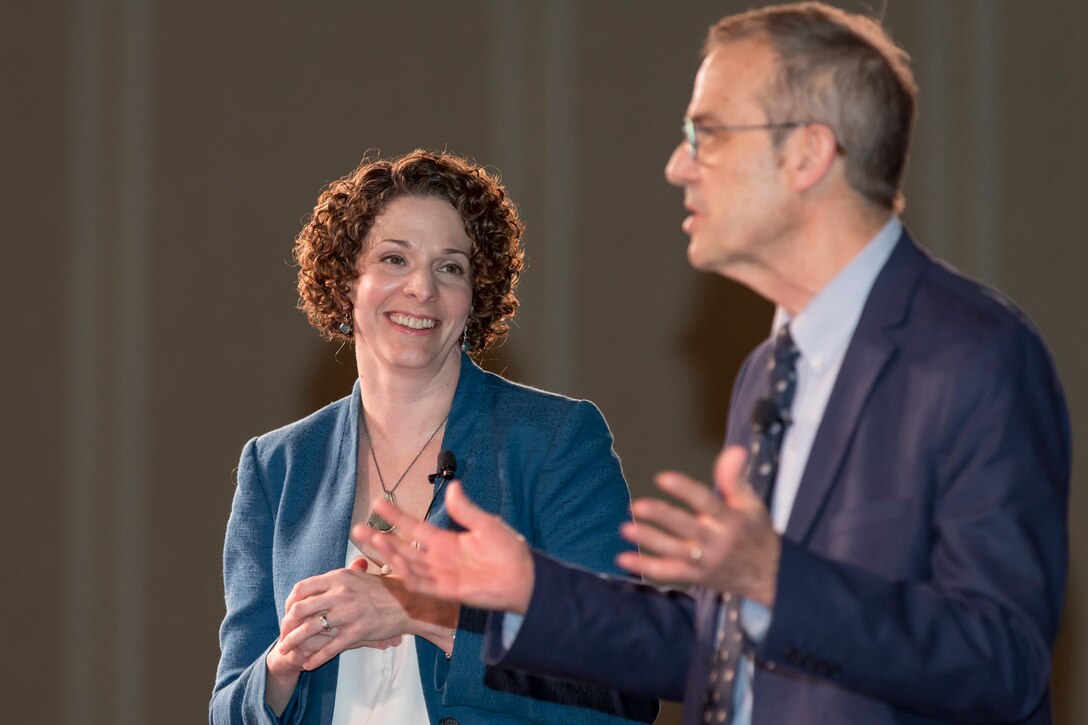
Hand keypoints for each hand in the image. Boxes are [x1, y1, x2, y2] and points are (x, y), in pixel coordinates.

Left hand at [276, 557, 413, 671]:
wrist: (410, 604)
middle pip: (300, 609)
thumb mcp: (360, 576)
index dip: (289, 602)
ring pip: (310, 629)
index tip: (287, 612)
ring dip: (293, 642)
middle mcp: (340, 593)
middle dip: (286, 625)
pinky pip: (330, 647)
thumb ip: (340, 577)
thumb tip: (321, 582)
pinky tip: (308, 664)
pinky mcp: (357, 632)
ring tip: (285, 650)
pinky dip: (315, 658)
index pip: (302, 588)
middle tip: (283, 634)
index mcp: (339, 577)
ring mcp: (348, 613)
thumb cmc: (386, 590)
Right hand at [356, 481, 536, 614]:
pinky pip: (421, 583)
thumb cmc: (509, 551)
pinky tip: (394, 561)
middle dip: (379, 538)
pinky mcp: (447, 591)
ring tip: (370, 539)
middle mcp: (438, 558)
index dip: (396, 516)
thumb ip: (465, 510)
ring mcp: (440, 575)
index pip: (413, 527)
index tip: (378, 503)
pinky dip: (407, 573)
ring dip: (388, 554)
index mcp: (445, 541)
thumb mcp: (486, 524)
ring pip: (406, 564)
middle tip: (357, 528)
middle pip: (402, 547)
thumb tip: (452, 486)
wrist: (525, 577)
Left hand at [617, 446, 780, 605]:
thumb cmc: (755, 533)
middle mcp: (717, 542)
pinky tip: (623, 558)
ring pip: (673, 551)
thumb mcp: (751, 504)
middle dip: (661, 517)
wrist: (770, 577)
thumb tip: (734, 449)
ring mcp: (705, 562)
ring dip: (648, 540)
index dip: (684, 490)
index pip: (706, 502)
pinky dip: (646, 567)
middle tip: (637, 506)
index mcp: (730, 521)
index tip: (662, 478)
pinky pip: (668, 573)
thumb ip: (735, 478)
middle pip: (686, 528)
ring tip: (625, 528)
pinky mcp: (695, 577)